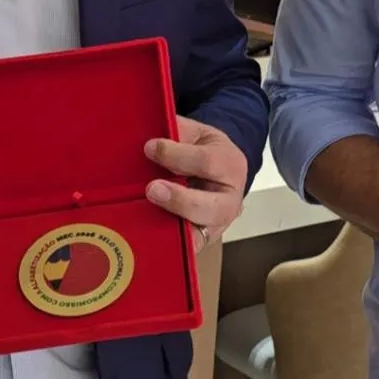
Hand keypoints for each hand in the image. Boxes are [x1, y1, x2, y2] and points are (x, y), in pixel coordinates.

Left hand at [143, 116, 247, 251]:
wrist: (223, 170)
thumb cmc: (208, 150)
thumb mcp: (198, 133)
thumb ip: (179, 132)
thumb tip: (152, 139)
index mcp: (230, 164)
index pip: (206, 162)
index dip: (176, 155)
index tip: (150, 148)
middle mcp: (231, 199)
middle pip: (211, 206)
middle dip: (180, 200)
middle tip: (152, 189)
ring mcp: (218, 224)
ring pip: (200, 234)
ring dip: (173, 225)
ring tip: (148, 213)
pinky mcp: (204, 240)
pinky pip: (188, 247)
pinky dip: (170, 244)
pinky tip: (149, 234)